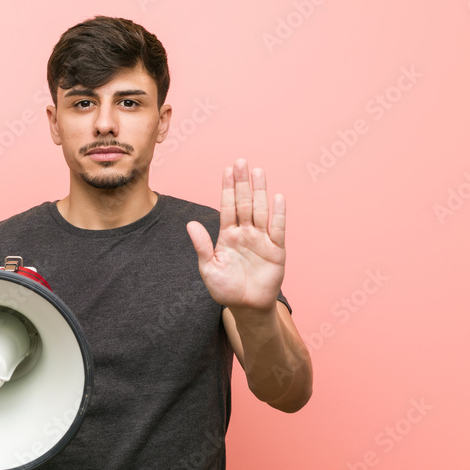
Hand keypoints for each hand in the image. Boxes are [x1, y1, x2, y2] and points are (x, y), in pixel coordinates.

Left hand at [186, 158, 285, 312]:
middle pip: (244, 203)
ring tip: (258, 172)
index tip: (226, 170)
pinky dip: (278, 214)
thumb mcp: (208, 269)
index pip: (227, 207)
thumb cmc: (225, 289)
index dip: (227, 189)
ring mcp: (261, 240)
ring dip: (260, 191)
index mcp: (228, 235)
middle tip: (241, 162)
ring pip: (260, 210)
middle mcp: (245, 233)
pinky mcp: (276, 250)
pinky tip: (278, 197)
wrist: (247, 307)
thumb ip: (202, 246)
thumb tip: (190, 224)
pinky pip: (278, 229)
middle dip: (242, 183)